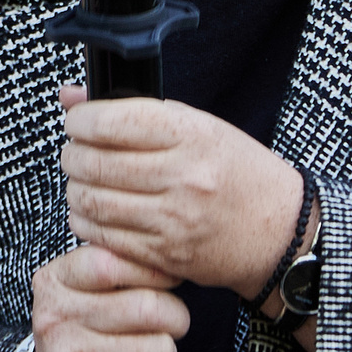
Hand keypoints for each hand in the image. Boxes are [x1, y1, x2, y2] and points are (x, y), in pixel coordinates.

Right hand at [21, 244, 187, 351]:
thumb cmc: (85, 335)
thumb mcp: (82, 292)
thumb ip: (115, 265)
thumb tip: (169, 255)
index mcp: (53, 284)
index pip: (111, 263)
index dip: (152, 269)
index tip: (168, 280)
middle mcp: (56, 322)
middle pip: (148, 306)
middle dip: (175, 314)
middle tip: (171, 321)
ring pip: (163, 346)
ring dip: (168, 351)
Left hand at [59, 86, 304, 297]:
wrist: (280, 230)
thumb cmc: (239, 172)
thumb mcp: (200, 127)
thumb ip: (135, 111)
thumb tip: (71, 95)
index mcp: (193, 137)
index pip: (114, 122)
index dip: (82, 120)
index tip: (77, 121)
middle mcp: (184, 178)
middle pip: (96, 163)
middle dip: (73, 155)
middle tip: (75, 151)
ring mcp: (174, 221)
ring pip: (93, 201)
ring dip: (76, 188)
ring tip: (83, 179)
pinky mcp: (165, 255)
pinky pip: (104, 237)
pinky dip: (87, 220)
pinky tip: (94, 210)